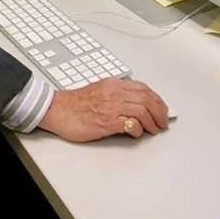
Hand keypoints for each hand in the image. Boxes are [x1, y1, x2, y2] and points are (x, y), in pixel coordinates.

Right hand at [37, 78, 168, 142]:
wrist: (56, 110)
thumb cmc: (74, 104)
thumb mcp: (99, 91)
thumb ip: (116, 94)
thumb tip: (133, 103)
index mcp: (113, 84)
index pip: (143, 89)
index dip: (157, 99)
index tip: (162, 108)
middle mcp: (114, 93)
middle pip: (147, 98)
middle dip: (160, 111)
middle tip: (163, 121)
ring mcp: (111, 107)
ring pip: (142, 110)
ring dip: (153, 122)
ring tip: (154, 130)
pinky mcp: (106, 122)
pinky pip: (131, 124)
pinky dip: (138, 129)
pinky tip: (137, 133)